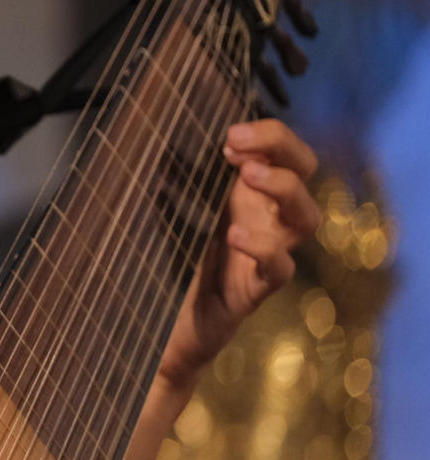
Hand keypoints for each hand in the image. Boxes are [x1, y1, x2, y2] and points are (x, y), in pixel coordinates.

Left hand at [155, 119, 321, 388]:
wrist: (165, 324)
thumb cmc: (171, 261)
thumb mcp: (169, 210)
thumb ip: (172, 178)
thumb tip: (152, 138)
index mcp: (246, 193)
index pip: (281, 151)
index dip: (268, 135)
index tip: (231, 134)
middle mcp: (265, 217)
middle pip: (306, 172)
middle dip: (282, 149)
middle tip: (237, 147)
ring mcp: (268, 252)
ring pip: (307, 218)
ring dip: (283, 189)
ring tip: (247, 176)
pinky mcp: (258, 288)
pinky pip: (281, 267)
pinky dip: (263, 248)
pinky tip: (234, 236)